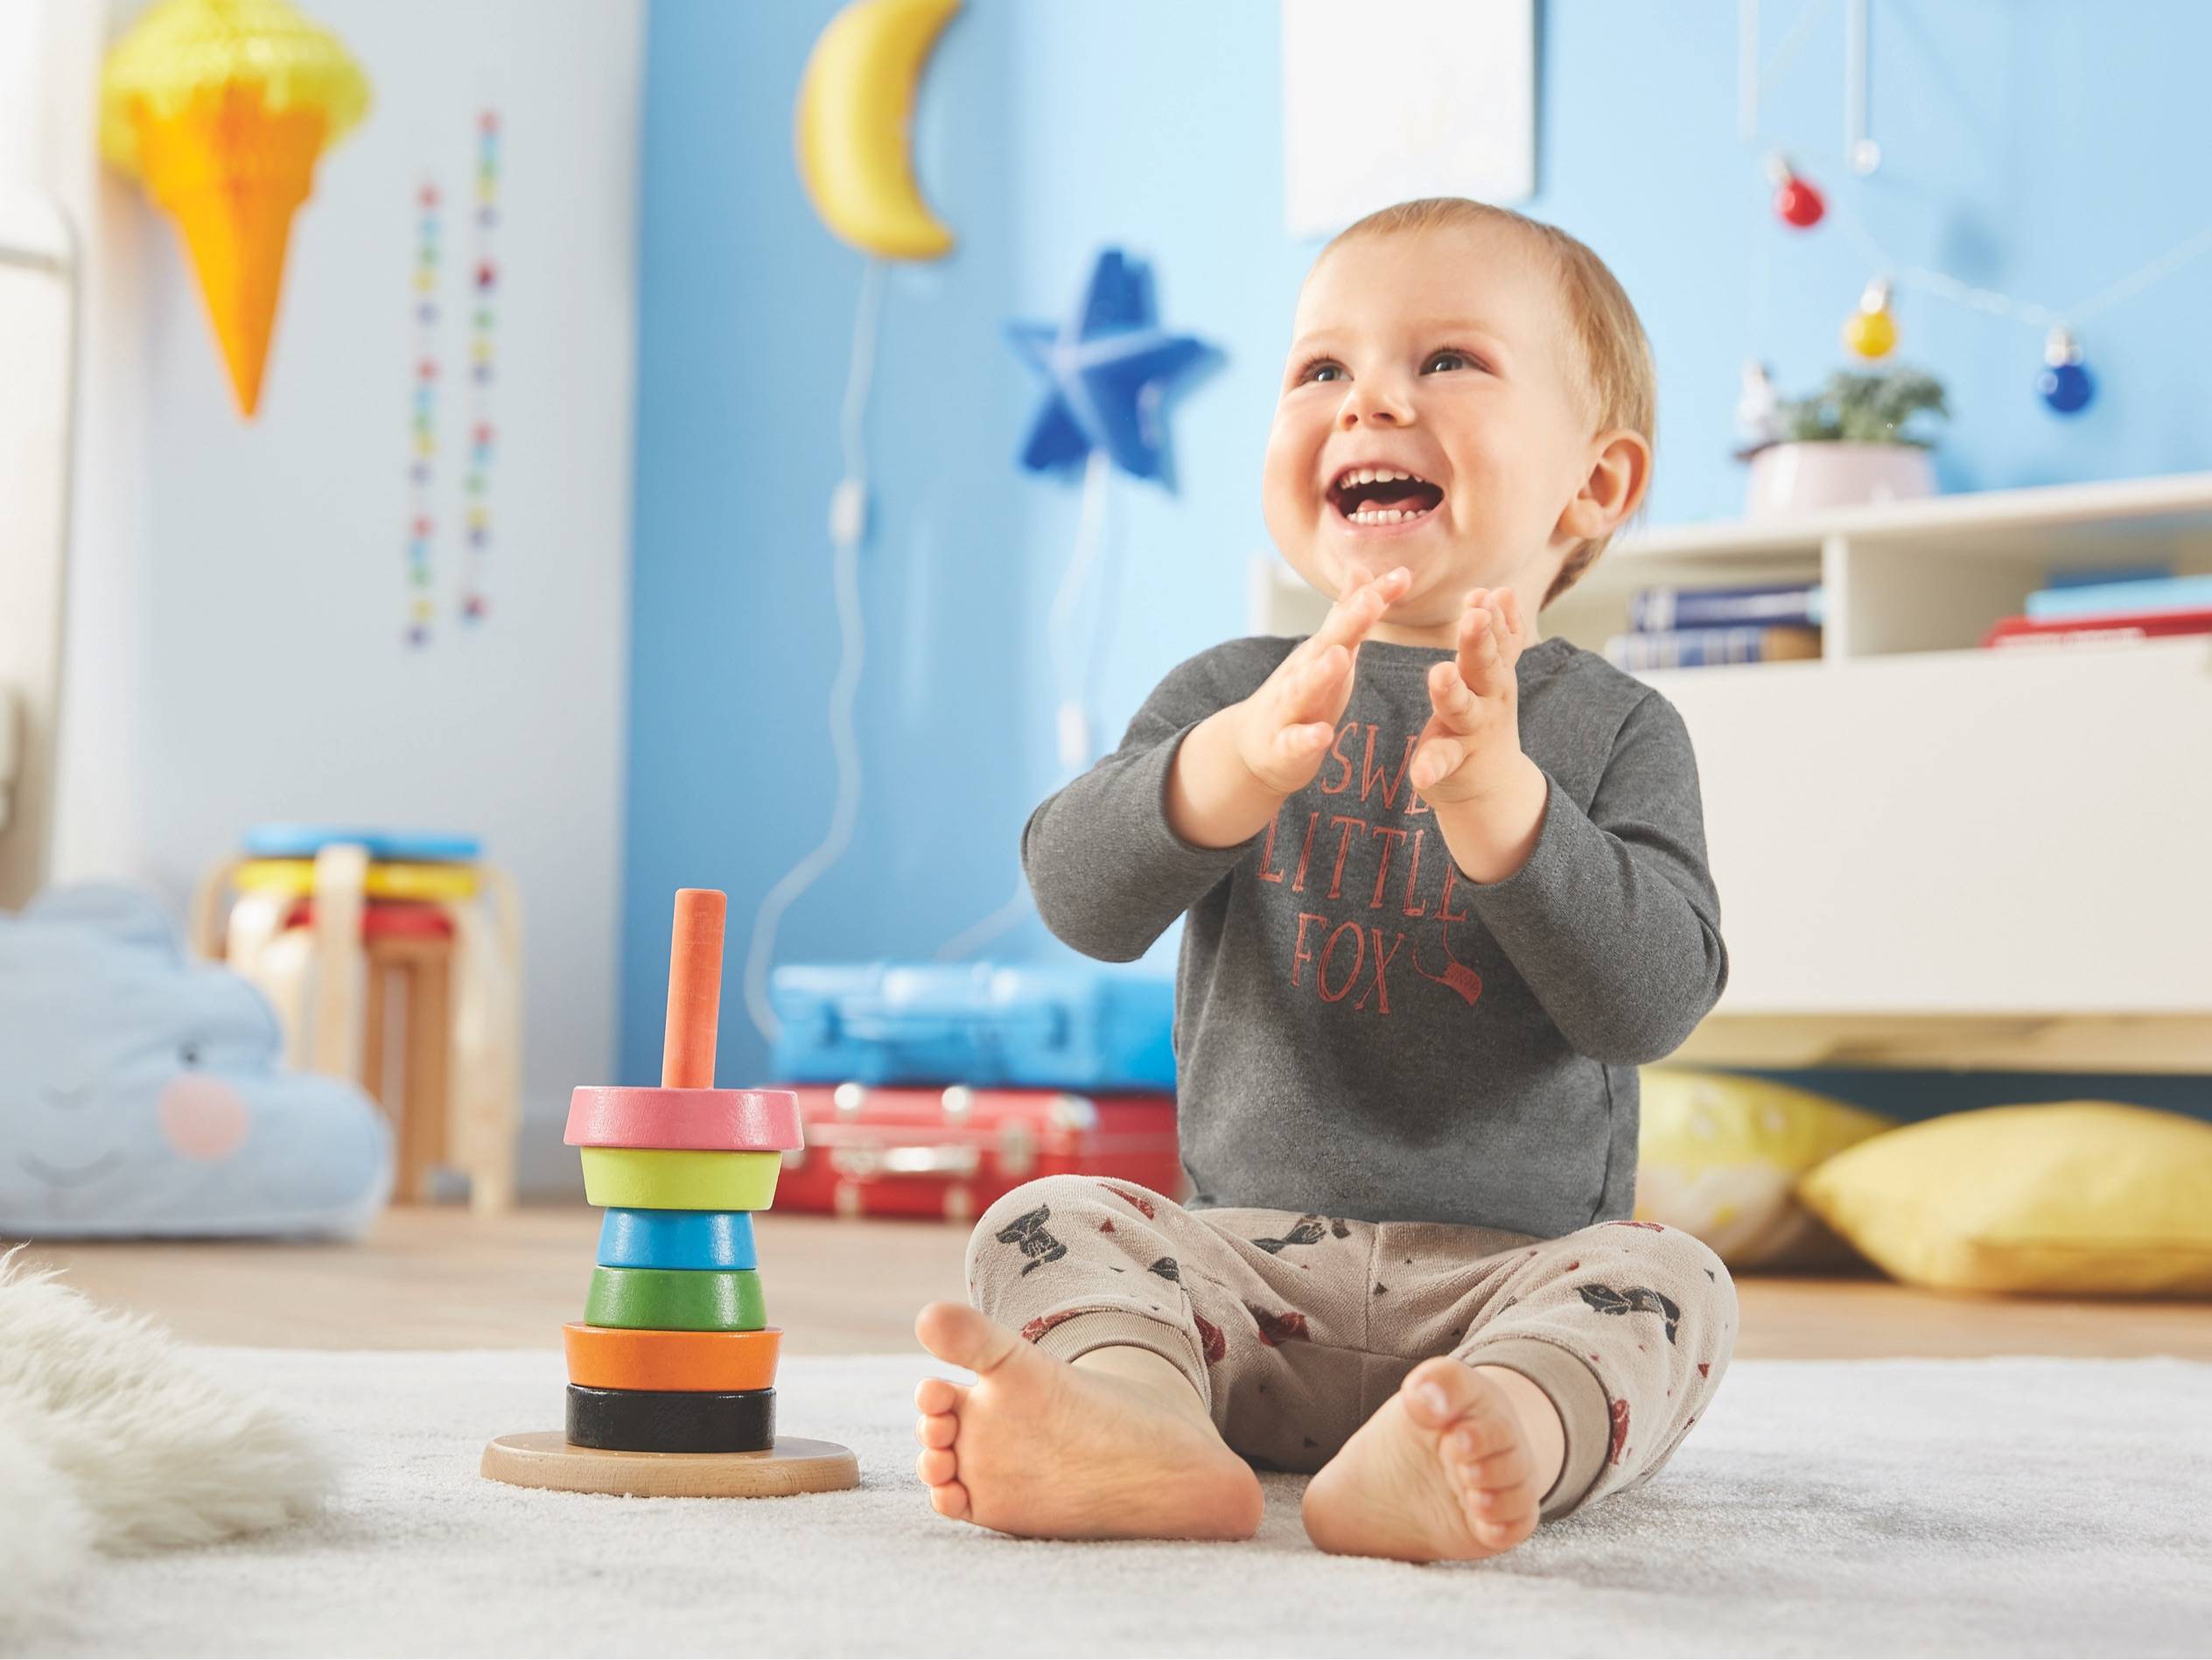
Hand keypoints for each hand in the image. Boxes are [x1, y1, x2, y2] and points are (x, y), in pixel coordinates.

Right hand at [1233, 560, 1411, 795]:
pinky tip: (1323, 735)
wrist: (1255, 747)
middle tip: (1371, 600)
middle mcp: (1303, 674)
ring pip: (1304, 688)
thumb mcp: (1328, 652)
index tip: (1403, 576)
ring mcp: (1290, 709)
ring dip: (1321, 673)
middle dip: (1348, 622)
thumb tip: (1361, 567)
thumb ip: (1347, 613)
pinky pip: (1295, 742)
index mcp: (1321, 652)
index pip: (1349, 618)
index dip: (1374, 598)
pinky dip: (1308, 738)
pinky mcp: (1283, 747)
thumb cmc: (1304, 694)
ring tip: (1339, 657)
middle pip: (1326, 645)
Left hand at [1412, 586, 1529, 803]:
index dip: (1493, 617)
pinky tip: (1419, 775)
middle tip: (1475, 616)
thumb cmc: (1485, 712)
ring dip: (1453, 691)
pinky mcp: (1453, 761)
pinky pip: (1442, 762)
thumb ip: (1498, 635)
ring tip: (1439, 673)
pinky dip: (1431, 767)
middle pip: (1485, 665)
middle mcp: (1488, 697)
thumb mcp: (1493, 671)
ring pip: (1463, 708)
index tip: (1487, 593)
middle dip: (1480, 640)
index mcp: (1491, 671)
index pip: (1495, 638)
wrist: (1494, 781)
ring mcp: (1472, 729)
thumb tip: (1502, 589)